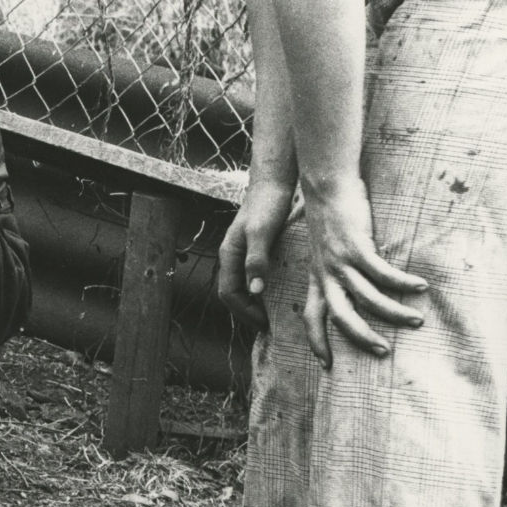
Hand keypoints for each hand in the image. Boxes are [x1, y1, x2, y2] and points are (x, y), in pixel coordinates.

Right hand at [217, 178, 296, 333]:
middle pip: (231, 293)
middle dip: (246, 312)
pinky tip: (278, 291)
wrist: (274, 181)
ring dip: (253, 302)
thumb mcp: (262, 232)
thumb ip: (256, 260)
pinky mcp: (254, 248)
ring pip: (241, 285)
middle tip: (269, 325)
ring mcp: (241, 252)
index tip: (266, 324)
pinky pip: (251, 276)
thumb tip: (255, 290)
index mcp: (229, 254)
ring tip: (272, 314)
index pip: (228, 294)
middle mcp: (232, 255)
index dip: (245, 312)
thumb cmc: (268, 205)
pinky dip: (260, 289)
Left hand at [297, 177, 427, 366]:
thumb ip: (335, 272)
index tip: (325, 364)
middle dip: (360, 337)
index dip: (316, 340)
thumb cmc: (330, 219)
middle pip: (341, 316)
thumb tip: (354, 291)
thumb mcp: (325, 251)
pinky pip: (382, 273)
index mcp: (317, 278)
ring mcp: (341, 261)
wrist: (325, 186)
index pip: (311, 316)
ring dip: (394, 313)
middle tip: (383, 352)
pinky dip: (403, 283)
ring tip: (416, 321)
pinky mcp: (357, 246)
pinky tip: (421, 287)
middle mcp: (326, 274)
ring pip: (368, 297)